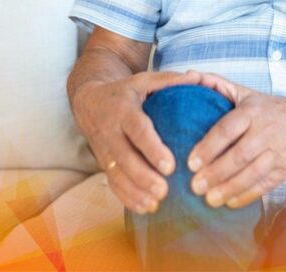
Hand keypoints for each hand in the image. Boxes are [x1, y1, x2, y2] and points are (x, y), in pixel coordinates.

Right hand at [72, 69, 204, 213]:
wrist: (89, 101)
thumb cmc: (125, 91)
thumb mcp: (143, 80)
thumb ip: (168, 80)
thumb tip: (196, 77)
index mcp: (124, 110)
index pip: (137, 130)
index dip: (152, 148)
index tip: (170, 165)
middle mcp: (111, 131)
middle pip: (125, 158)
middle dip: (143, 176)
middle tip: (164, 190)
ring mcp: (105, 150)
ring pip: (117, 174)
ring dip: (135, 191)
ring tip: (155, 204)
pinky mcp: (103, 163)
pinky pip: (113, 183)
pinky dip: (127, 197)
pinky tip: (145, 208)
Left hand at [186, 72, 285, 208]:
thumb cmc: (269, 109)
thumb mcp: (245, 93)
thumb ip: (217, 85)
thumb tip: (190, 75)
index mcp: (252, 112)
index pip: (228, 129)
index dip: (209, 147)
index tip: (191, 162)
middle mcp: (266, 132)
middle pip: (240, 156)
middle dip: (216, 173)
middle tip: (195, 186)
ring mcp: (277, 152)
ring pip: (252, 174)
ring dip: (229, 188)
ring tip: (209, 199)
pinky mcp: (285, 170)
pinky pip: (265, 185)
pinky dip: (247, 196)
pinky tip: (229, 203)